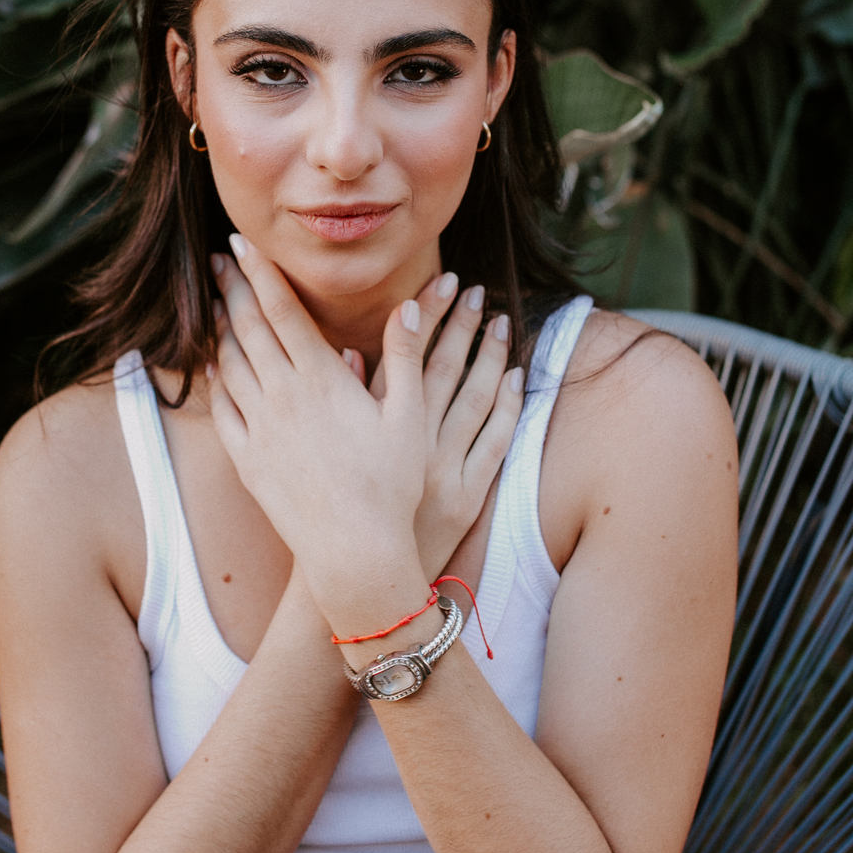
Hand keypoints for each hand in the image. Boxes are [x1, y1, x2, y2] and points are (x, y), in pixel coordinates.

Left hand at [207, 237, 429, 635]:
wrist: (353, 551)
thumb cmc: (391, 487)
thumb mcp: (409, 418)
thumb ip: (406, 358)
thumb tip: (408, 308)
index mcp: (322, 380)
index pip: (282, 311)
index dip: (260, 273)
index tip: (242, 244)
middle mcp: (283, 397)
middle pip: (247, 329)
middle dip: (232, 288)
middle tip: (217, 260)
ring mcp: (260, 429)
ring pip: (230, 364)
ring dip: (220, 328)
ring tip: (215, 303)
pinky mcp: (248, 460)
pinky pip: (224, 409)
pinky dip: (216, 379)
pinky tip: (214, 366)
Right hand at [345, 276, 524, 581]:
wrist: (356, 572)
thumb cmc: (336, 508)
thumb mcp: (337, 450)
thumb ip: (347, 399)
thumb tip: (350, 350)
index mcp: (376, 426)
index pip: (407, 356)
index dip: (427, 316)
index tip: (443, 280)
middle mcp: (411, 441)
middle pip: (443, 370)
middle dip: (461, 325)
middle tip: (475, 289)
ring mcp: (442, 467)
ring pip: (473, 399)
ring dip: (488, 357)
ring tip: (498, 320)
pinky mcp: (466, 496)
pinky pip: (494, 442)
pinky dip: (507, 407)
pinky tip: (516, 377)